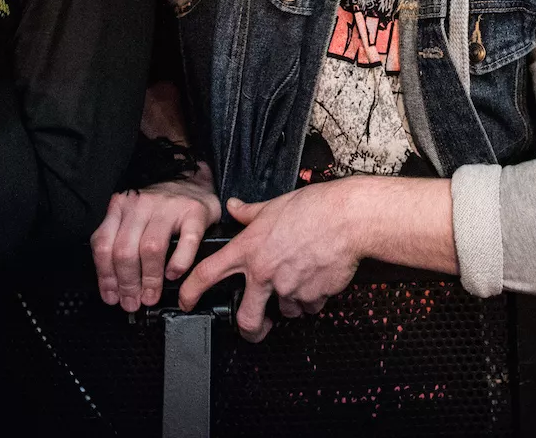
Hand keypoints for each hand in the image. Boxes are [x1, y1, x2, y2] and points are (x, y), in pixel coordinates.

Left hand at [92, 168, 221, 312]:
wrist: (193, 180)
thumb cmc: (162, 206)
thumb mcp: (133, 216)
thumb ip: (120, 241)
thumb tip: (113, 285)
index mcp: (121, 206)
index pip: (103, 244)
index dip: (106, 276)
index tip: (112, 296)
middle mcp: (141, 204)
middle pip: (125, 250)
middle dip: (127, 284)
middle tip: (133, 301)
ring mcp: (168, 206)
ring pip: (151, 248)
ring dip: (150, 279)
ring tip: (152, 295)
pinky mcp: (194, 212)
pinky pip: (185, 242)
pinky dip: (178, 263)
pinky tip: (174, 275)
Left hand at [178, 184, 367, 340]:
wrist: (349, 218)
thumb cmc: (315, 208)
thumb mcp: (273, 205)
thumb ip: (249, 213)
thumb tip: (234, 207)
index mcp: (249, 250)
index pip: (206, 274)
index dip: (190, 293)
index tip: (186, 301)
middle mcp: (265, 273)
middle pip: (246, 319)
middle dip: (249, 330)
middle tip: (254, 328)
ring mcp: (289, 289)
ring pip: (286, 311)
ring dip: (291, 303)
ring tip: (302, 280)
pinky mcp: (312, 296)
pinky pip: (310, 305)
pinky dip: (313, 298)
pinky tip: (319, 277)